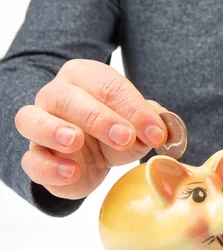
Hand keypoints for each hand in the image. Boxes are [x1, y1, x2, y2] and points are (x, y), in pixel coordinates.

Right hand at [14, 59, 168, 199]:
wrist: (91, 162)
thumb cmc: (114, 134)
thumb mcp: (138, 126)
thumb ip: (153, 122)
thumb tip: (166, 129)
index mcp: (86, 77)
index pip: (108, 85)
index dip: (134, 108)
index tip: (156, 133)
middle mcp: (56, 95)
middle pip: (68, 97)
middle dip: (100, 117)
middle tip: (126, 137)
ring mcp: (39, 125)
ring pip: (32, 119)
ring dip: (54, 130)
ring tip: (76, 141)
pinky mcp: (35, 157)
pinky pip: (31, 159)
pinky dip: (49, 167)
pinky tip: (71, 172)